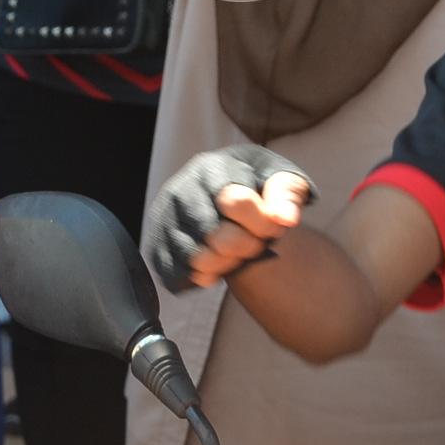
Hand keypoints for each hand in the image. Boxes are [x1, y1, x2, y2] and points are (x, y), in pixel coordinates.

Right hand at [144, 145, 315, 292]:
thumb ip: (287, 195)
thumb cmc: (258, 188)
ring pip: (197, 258)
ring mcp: (164, 219)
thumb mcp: (281, 181)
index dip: (262, 223)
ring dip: (227, 263)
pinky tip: (218, 265)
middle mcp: (181, 191)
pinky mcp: (157, 247)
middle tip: (255, 243)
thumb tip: (285, 218)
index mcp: (212, 168)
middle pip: (215, 234)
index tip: (273, 227)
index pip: (236, 201)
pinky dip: (206, 277)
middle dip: (246, 245)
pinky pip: (179, 274)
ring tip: (237, 252)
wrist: (228, 199)